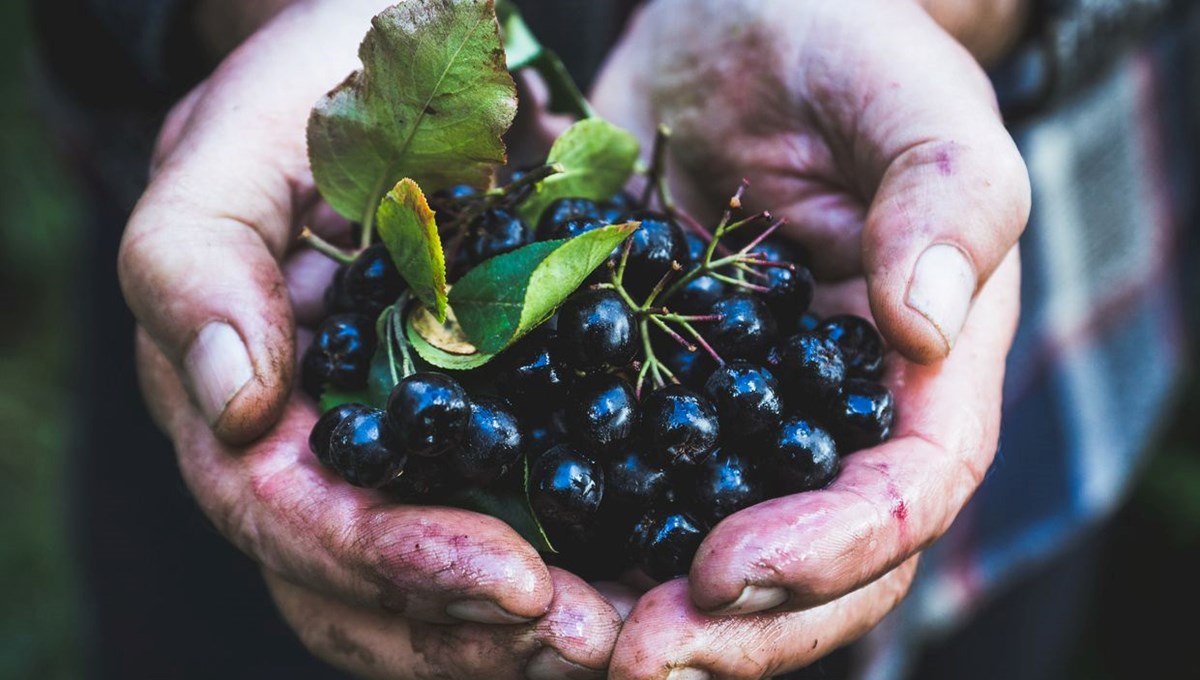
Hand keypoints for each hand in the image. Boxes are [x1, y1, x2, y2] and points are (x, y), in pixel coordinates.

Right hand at [120, 2, 618, 676]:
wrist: (420, 71)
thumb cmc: (317, 92)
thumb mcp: (239, 143)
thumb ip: (196, 257)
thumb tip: (232, 402)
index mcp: (247, 407)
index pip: (294, 521)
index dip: (392, 566)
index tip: (510, 581)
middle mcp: (322, 455)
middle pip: (368, 593)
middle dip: (475, 632)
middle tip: (592, 639)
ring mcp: (408, 457)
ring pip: (442, 592)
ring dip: (530, 631)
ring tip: (628, 633)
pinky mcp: (494, 436)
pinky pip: (525, 528)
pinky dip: (580, 569)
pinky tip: (648, 580)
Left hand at [590, 0, 1029, 675]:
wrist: (736, 25)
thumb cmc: (845, 48)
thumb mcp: (912, 100)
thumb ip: (944, 201)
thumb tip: (927, 325)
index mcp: (920, 373)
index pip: (905, 497)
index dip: (828, 552)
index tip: (726, 567)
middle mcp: (828, 418)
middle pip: (813, 568)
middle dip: (733, 627)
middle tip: (631, 657)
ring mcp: (736, 418)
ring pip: (712, 555)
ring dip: (645, 615)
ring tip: (565, 642)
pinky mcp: (649, 394)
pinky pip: (624, 488)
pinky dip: (578, 540)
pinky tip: (510, 560)